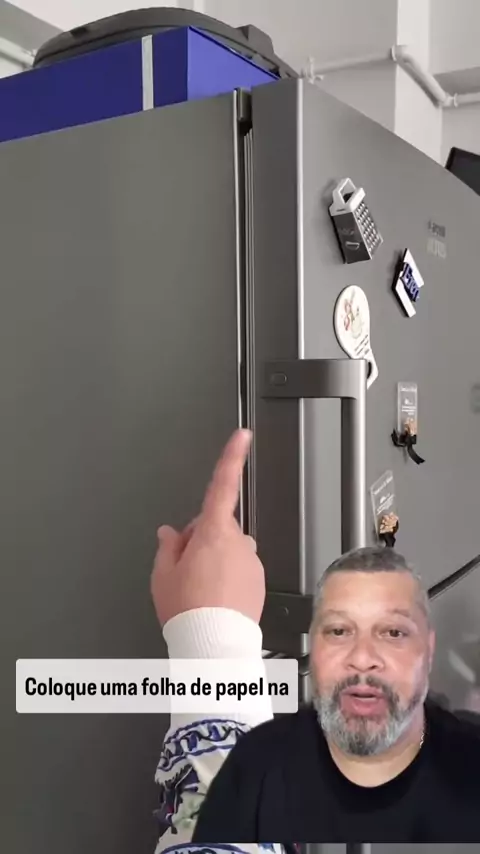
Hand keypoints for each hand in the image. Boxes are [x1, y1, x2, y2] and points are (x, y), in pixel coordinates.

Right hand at [151, 429, 265, 626]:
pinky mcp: (258, 580)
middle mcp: (238, 542)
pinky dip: (228, 578)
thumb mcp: (163, 576)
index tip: (243, 436)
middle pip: (217, 526)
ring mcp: (251, 561)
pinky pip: (240, 569)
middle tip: (186, 569)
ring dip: (215, 560)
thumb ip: (169, 547)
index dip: (231, 457)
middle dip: (202, 539)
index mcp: (213, 532)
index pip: (222, 486)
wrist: (215, 647)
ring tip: (200, 590)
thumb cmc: (188, 611)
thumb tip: (171, 534)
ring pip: (229, 550)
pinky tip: (215, 598)